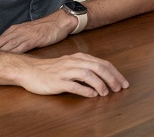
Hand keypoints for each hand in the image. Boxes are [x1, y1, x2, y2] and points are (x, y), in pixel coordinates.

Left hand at [0, 11, 75, 52]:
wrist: (60, 21)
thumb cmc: (46, 27)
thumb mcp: (29, 31)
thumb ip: (18, 38)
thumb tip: (10, 49)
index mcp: (15, 29)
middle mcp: (18, 31)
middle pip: (0, 44)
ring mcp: (25, 35)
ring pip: (8, 46)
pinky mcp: (33, 39)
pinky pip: (20, 48)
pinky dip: (12, 54)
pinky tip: (7, 60)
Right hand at [15, 52, 129, 96]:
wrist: (30, 71)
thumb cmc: (51, 69)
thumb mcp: (71, 64)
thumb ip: (86, 68)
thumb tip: (103, 78)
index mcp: (80, 58)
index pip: (103, 63)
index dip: (115, 73)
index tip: (123, 82)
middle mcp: (74, 62)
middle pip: (99, 68)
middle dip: (112, 78)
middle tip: (119, 88)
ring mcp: (66, 71)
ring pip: (88, 75)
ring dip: (100, 84)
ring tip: (106, 93)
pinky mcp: (57, 81)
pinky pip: (74, 85)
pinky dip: (85, 90)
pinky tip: (92, 95)